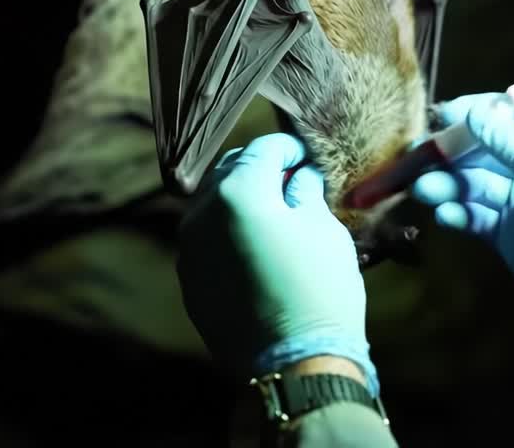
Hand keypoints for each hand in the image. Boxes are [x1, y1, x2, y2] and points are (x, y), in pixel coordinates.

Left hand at [176, 133, 379, 394]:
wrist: (294, 364)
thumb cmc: (319, 290)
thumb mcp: (324, 230)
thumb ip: (305, 191)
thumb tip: (298, 176)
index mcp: (238, 192)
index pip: (262, 150)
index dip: (289, 147)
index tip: (306, 155)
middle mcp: (201, 214)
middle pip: (229, 171)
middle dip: (260, 168)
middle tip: (291, 178)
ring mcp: (189, 250)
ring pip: (212, 205)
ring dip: (240, 198)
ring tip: (272, 211)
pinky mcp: (190, 281)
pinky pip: (206, 239)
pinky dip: (228, 230)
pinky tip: (255, 244)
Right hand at [411, 94, 513, 377]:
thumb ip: (513, 144)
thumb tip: (474, 111)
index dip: (478, 112)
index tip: (440, 114)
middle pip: (488, 148)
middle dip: (454, 150)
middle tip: (417, 155)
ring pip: (476, 183)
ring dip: (449, 183)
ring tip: (422, 189)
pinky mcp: (509, 237)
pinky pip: (477, 216)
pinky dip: (459, 213)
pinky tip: (445, 215)